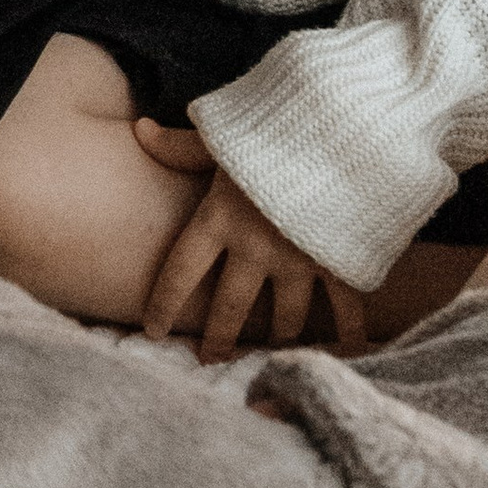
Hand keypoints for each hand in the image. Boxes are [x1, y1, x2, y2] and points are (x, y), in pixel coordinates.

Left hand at [136, 119, 334, 358]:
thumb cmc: (275, 128)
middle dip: (218, 338)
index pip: (179, 273)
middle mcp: (254, 248)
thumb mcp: (224, 134)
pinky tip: (349, 352)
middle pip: (230, 307)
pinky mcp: (339, 259)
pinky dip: (349, 331)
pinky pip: (344, 307)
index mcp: (219, 218)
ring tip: (268, 352)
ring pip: (283, 317)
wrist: (340, 126)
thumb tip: (138, 128)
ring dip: (275, 337)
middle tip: (208, 360)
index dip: (164, 305)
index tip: (152, 330)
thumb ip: (181, 143)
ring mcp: (299, 259)